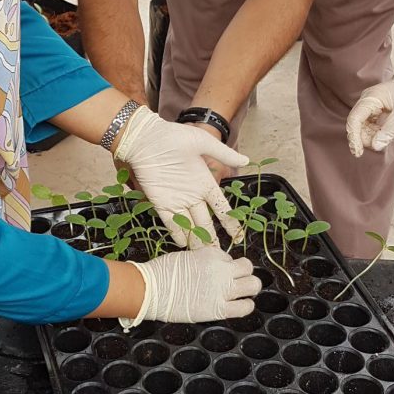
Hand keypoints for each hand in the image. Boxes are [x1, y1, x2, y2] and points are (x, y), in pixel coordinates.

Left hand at [114, 106, 248, 246]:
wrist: (146, 138)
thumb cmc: (174, 137)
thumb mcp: (202, 142)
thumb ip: (223, 153)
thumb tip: (246, 159)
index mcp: (205, 182)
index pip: (221, 207)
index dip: (230, 222)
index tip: (238, 236)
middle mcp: (193, 195)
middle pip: (206, 222)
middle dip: (213, 238)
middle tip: (220, 255)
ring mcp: (177, 200)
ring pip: (190, 225)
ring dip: (196, 239)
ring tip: (203, 256)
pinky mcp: (160, 202)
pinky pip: (170, 222)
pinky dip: (177, 233)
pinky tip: (183, 244)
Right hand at [119, 247, 260, 328]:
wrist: (151, 290)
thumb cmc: (162, 273)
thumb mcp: (186, 257)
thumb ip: (203, 261)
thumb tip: (211, 269)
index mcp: (211, 254)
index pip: (228, 257)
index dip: (223, 265)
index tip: (215, 271)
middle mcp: (221, 269)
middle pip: (248, 267)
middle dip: (243, 272)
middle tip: (236, 280)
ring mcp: (222, 289)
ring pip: (253, 285)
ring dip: (249, 287)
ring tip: (242, 292)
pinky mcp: (220, 309)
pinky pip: (245, 307)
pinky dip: (246, 305)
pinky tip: (239, 305)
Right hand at [347, 57, 393, 156]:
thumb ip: (388, 132)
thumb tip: (375, 146)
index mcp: (371, 98)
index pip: (354, 120)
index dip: (354, 137)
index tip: (357, 152)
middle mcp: (367, 100)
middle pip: (356, 124)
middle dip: (363, 138)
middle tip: (376, 146)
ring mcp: (370, 105)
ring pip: (362, 126)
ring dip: (369, 136)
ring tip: (383, 139)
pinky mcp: (375, 109)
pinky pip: (369, 124)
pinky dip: (374, 132)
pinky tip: (382, 135)